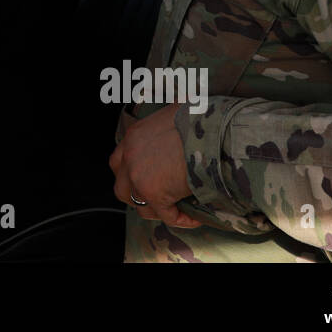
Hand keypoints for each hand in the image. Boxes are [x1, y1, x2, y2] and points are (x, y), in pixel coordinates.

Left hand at [108, 104, 201, 227]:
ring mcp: (138, 176)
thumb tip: (182, 120)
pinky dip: (180, 219)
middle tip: (156, 198)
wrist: (211, 130)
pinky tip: (194, 218)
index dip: (132, 174)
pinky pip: (166, 216)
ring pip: (139, 205)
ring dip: (157, 210)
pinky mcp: (154, 194)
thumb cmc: (200, 117)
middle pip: (121, 187)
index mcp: (133, 136)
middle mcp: (130, 157)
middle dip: (136, 196)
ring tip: (176, 209)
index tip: (150, 179)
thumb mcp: (176, 111)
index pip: (120, 161)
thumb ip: (169, 123)